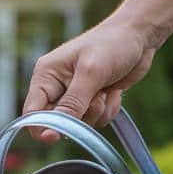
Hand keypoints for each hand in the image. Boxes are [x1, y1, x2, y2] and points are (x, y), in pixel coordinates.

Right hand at [22, 17, 160, 140]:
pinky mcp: (92, 100)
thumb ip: (72, 103)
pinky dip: (108, 109)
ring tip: (107, 89)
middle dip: (80, 114)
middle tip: (97, 95)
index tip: (55, 138)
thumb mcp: (90, 73)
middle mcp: (57, 87)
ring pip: (80, 123)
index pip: (32, 111)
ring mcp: (75, 95)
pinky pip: (96, 120)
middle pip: (58, 121)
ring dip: (98, 111)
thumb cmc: (112, 45)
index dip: (41, 127)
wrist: (140, 35)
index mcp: (46, 75)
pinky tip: (114, 91)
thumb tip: (53, 130)